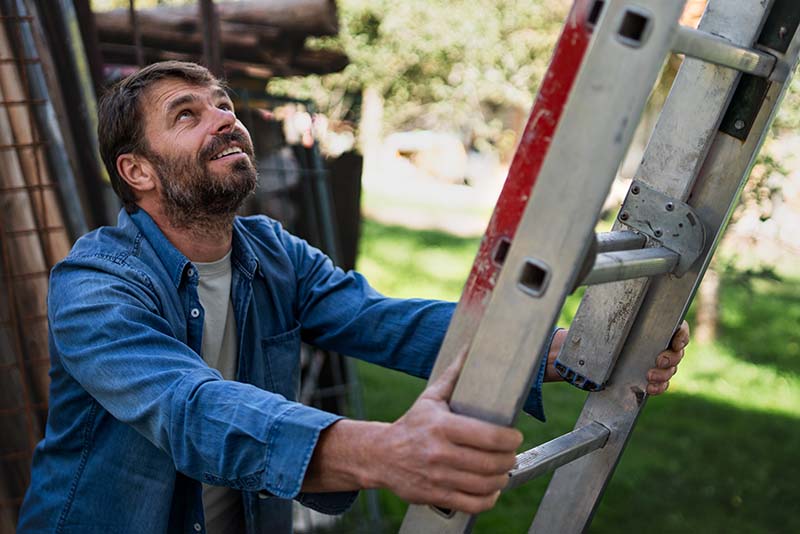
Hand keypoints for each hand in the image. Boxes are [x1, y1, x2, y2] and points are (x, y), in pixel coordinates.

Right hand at [371, 353, 522, 513]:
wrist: (381, 456)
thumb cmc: (412, 425)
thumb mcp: (430, 398)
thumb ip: (454, 375)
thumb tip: (470, 349)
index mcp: (442, 427)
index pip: (488, 436)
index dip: (510, 439)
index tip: (515, 436)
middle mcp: (440, 453)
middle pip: (491, 462)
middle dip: (509, 458)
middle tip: (510, 453)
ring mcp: (438, 477)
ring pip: (485, 484)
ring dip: (501, 478)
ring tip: (502, 469)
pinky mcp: (436, 495)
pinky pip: (473, 504)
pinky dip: (488, 498)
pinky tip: (490, 489)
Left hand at [545, 321, 689, 394]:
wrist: (584, 356)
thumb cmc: (595, 332)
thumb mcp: (603, 319)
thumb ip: (611, 311)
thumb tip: (606, 297)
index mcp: (654, 325)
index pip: (678, 328)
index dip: (682, 335)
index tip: (676, 341)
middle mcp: (658, 343)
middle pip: (677, 351)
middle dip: (671, 357)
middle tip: (657, 360)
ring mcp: (654, 361)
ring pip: (671, 369)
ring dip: (664, 374)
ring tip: (649, 376)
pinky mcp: (648, 378)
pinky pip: (661, 384)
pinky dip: (659, 387)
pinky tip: (650, 387)